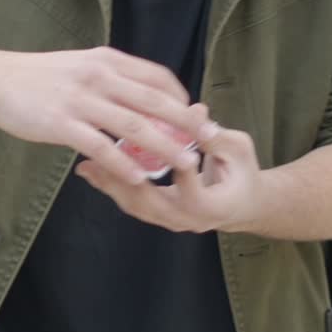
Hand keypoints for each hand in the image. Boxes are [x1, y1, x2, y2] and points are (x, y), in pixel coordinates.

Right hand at [0, 45, 214, 179]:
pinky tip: (139, 177)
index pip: (157, 77)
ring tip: (186, 165)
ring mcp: (80, 99)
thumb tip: (140, 97)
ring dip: (164, 147)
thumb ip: (109, 78)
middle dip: (186, 124)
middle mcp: (98, 76)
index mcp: (106, 60)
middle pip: (154, 102)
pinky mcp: (61, 123)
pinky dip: (123, 163)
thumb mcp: (80, 65)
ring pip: (133, 126)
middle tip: (209, 142)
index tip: (195, 118)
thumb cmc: (37, 77)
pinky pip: (100, 146)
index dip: (182, 99)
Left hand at [74, 121, 263, 233]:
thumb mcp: (238, 149)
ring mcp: (172, 221)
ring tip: (86, 164)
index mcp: (213, 206)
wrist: (244, 205)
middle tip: (99, 155)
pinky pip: (132, 204)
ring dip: (110, 185)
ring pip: (136, 207)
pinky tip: (92, 170)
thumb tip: (195, 110)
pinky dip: (112, 187)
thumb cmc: (243, 171)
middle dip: (123, 178)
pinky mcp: (159, 216)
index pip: (189, 187)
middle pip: (150, 203)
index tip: (150, 139)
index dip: (172, 166)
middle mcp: (188, 220)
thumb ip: (216, 134)